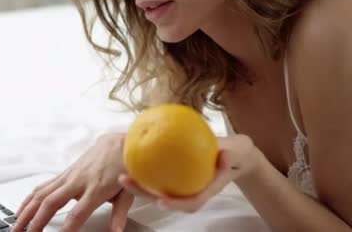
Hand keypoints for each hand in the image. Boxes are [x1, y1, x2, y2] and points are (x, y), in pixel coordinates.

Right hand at [12, 132, 133, 231]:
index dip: (67, 228)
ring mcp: (68, 176)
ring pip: (41, 194)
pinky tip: (21, 209)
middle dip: (37, 222)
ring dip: (26, 211)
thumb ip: (119, 214)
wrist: (118, 144)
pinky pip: (42, 187)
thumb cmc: (124, 167)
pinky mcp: (64, 174)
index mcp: (95, 189)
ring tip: (16, 226)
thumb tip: (116, 231)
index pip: (78, 213)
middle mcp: (77, 181)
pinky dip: (29, 199)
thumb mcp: (127, 193)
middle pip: (51, 203)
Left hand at [119, 134, 260, 212]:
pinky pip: (156, 174)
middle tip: (125, 182)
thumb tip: (224, 156)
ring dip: (137, 185)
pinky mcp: (173, 176)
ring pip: (156, 189)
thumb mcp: (236, 152)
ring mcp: (180, 185)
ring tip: (121, 175)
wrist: (231, 152)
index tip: (161, 201)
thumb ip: (231, 155)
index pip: (190, 203)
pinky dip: (143, 169)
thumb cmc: (233, 153)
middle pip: (165, 198)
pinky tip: (130, 157)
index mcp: (204, 190)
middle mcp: (189, 190)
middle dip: (144, 194)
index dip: (176, 204)